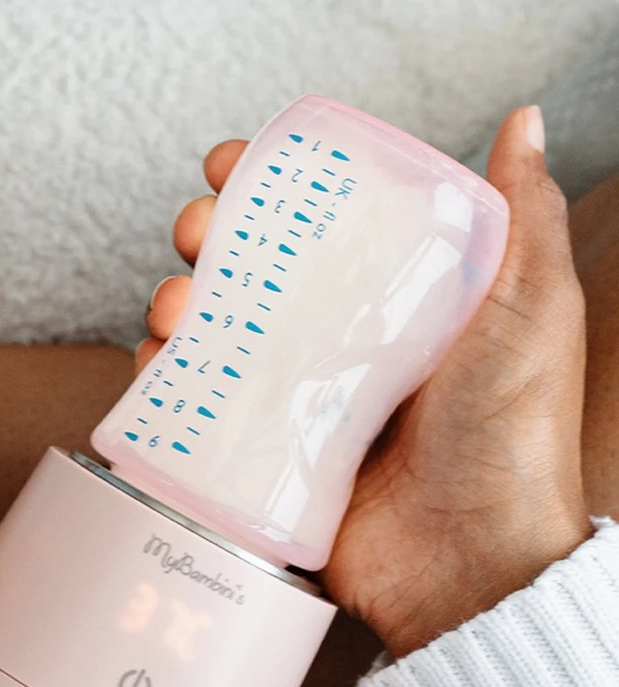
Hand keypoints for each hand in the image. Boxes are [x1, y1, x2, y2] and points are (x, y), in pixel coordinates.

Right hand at [144, 107, 590, 656]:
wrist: (469, 563)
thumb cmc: (510, 438)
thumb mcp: (530, 311)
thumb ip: (518, 217)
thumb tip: (521, 123)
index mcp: (395, 305)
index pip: (318, 227)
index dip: (268, 188)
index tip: (233, 165)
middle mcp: (338, 349)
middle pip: (251, 275)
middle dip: (207, 238)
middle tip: (197, 234)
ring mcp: (293, 405)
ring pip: (212, 337)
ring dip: (174, 305)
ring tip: (174, 308)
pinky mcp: (258, 460)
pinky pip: (195, 411)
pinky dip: (162, 381)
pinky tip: (156, 364)